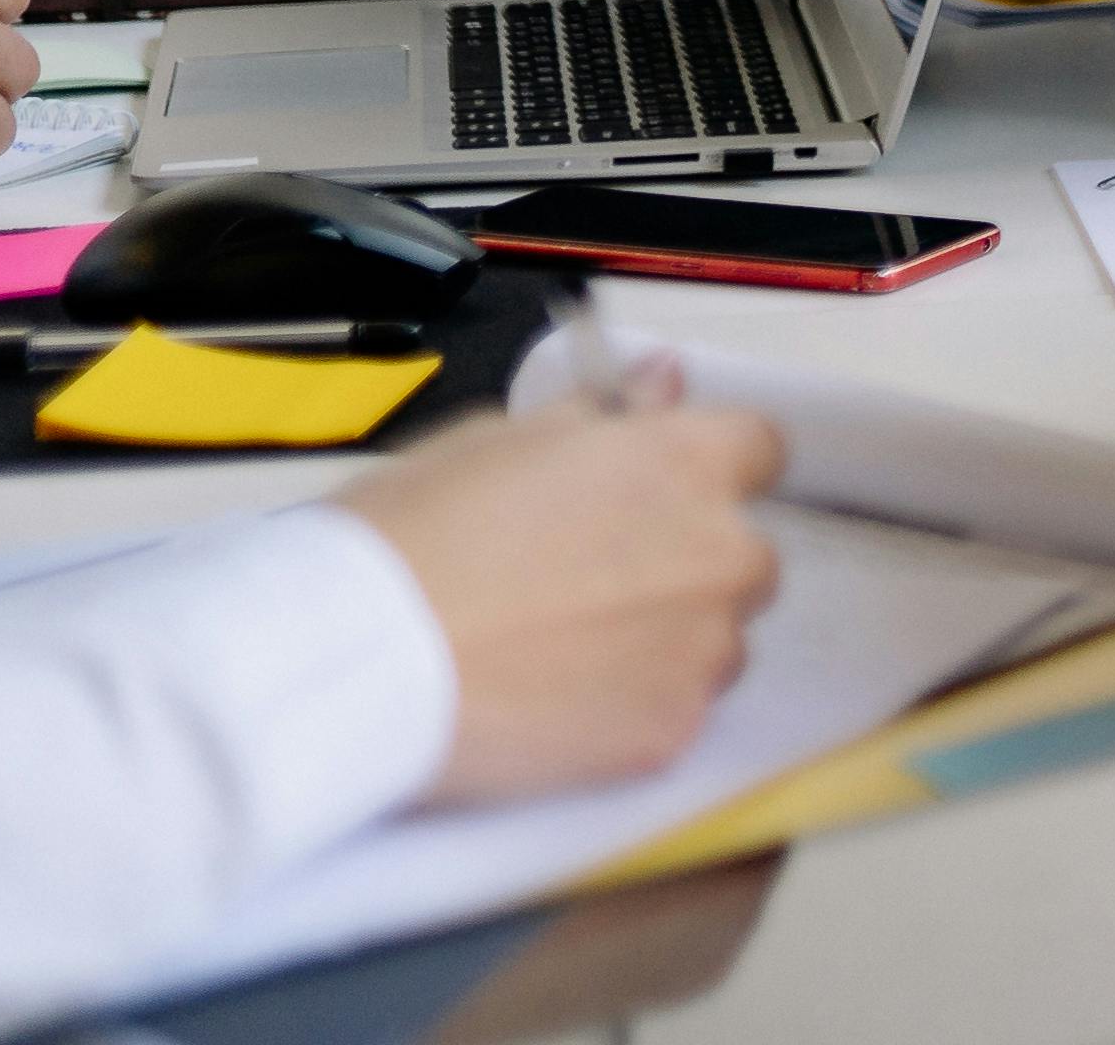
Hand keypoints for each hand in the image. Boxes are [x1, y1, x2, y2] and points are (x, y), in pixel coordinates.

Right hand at [337, 393, 790, 805]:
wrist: (355, 661)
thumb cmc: (413, 539)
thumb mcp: (499, 439)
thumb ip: (606, 413)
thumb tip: (664, 380)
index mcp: (685, 464)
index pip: (759, 449)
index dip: (703, 471)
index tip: (654, 496)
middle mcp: (719, 554)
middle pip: (741, 555)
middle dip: (684, 565)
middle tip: (584, 584)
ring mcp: (701, 652)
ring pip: (715, 640)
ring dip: (665, 641)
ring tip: (558, 650)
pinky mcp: (670, 734)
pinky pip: (676, 712)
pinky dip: (631, 710)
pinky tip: (553, 704)